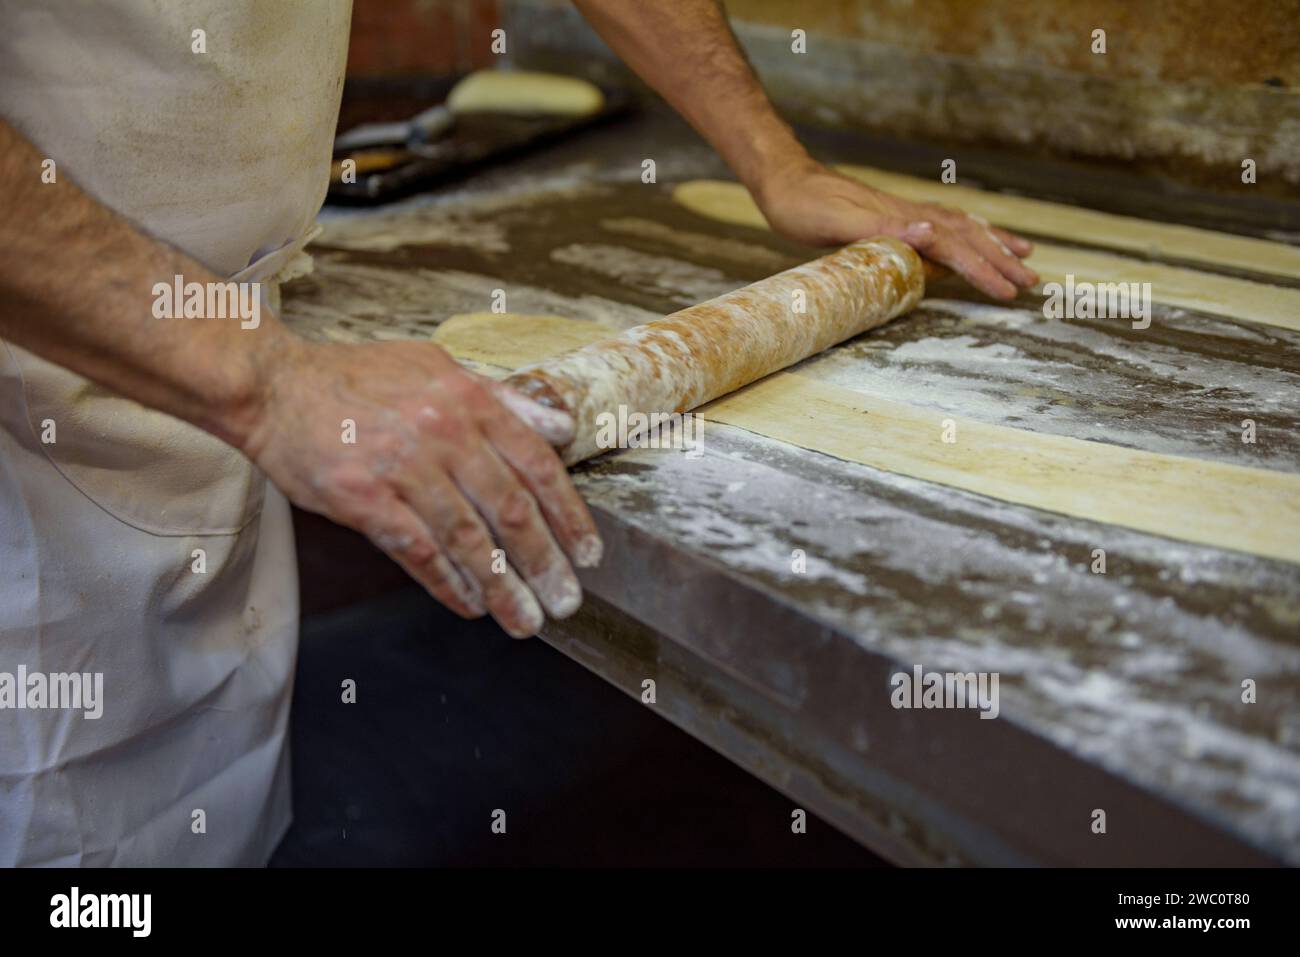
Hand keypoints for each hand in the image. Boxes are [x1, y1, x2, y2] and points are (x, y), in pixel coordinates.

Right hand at [243, 337, 602, 637]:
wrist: (277, 387)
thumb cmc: (359, 379)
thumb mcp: (438, 368)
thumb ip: (504, 401)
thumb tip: (562, 431)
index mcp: (468, 401)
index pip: (536, 465)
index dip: (569, 515)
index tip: (588, 553)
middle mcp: (442, 433)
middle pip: (510, 509)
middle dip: (545, 563)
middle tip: (565, 600)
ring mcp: (402, 467)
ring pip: (468, 539)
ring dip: (503, 587)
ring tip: (526, 619)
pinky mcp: (363, 498)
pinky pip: (418, 552)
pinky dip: (449, 584)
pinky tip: (470, 605)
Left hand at [754, 159, 1038, 299]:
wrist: (783, 180)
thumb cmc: (804, 207)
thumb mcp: (836, 223)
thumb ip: (884, 229)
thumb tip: (932, 233)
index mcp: (900, 220)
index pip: (953, 247)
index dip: (982, 269)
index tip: (1008, 292)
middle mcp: (909, 213)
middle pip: (965, 236)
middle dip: (1000, 260)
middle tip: (1033, 281)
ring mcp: (902, 212)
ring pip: (959, 227)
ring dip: (992, 243)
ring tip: (1023, 254)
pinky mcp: (892, 214)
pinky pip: (941, 225)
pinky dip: (965, 233)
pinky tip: (971, 236)